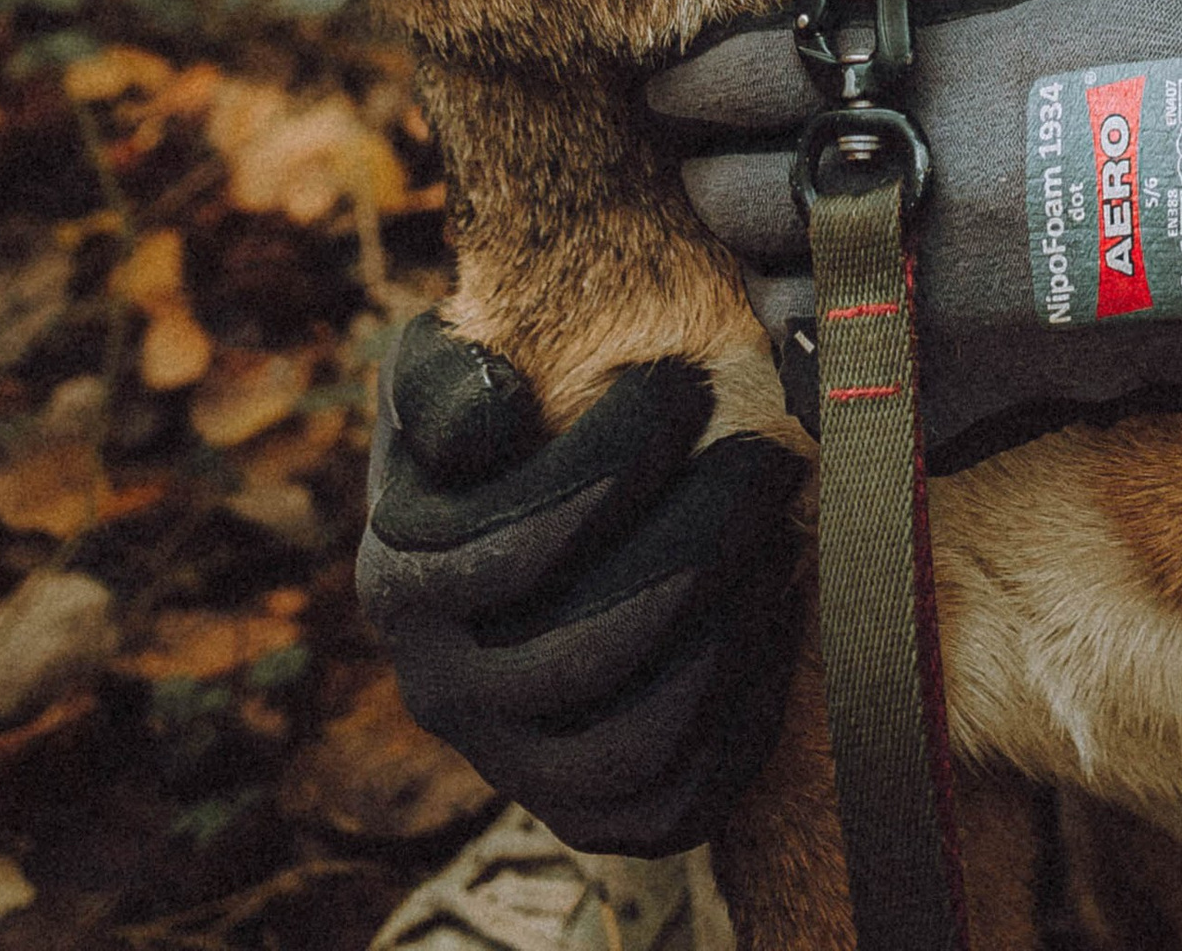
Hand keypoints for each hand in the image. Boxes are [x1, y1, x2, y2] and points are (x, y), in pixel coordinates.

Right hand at [356, 311, 804, 856]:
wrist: (531, 510)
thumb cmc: (501, 416)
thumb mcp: (446, 369)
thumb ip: (446, 380)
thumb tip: (490, 428)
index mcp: (402, 581)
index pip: (518, 543)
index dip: (615, 463)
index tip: (685, 384)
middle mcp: (443, 692)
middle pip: (586, 649)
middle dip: (700, 541)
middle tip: (770, 455)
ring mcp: (513, 766)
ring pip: (633, 742)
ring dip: (727, 633)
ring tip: (779, 535)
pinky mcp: (588, 812)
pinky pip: (674, 802)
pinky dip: (739, 717)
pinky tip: (774, 613)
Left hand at [644, 0, 1181, 458]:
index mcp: (961, 69)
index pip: (748, 84)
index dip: (697, 75)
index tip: (687, 70)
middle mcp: (941, 199)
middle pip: (740, 199)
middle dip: (721, 160)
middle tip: (731, 133)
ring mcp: (976, 313)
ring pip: (790, 307)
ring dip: (776, 258)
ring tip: (800, 215)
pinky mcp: (1026, 389)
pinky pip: (875, 401)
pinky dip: (845, 359)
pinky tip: (866, 311)